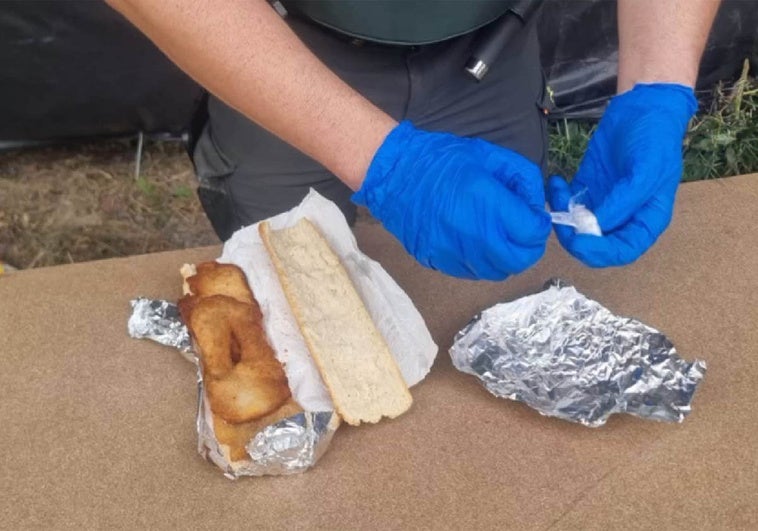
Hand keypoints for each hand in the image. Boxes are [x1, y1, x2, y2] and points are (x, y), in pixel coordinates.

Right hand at [352, 121, 550, 280]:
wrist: (395, 174)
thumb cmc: (442, 160)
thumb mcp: (490, 156)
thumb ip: (523, 178)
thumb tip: (536, 205)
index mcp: (486, 201)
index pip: (531, 232)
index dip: (539, 225)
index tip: (534, 217)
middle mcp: (471, 233)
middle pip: (519, 260)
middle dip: (528, 247)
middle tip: (523, 231)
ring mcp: (452, 251)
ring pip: (497, 271)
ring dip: (506, 257)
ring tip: (499, 236)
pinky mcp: (438, 261)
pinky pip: (472, 272)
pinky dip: (482, 261)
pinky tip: (476, 242)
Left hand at [548, 83, 696, 266]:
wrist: (643, 107)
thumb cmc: (655, 139)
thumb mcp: (647, 170)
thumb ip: (625, 201)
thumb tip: (599, 226)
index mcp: (646, 220)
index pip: (622, 251)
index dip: (600, 253)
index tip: (579, 240)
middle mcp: (624, 218)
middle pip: (596, 244)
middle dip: (574, 237)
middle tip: (560, 218)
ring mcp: (603, 204)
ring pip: (577, 227)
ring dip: (562, 217)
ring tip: (557, 191)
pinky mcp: (587, 188)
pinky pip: (567, 204)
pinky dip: (557, 199)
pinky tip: (556, 181)